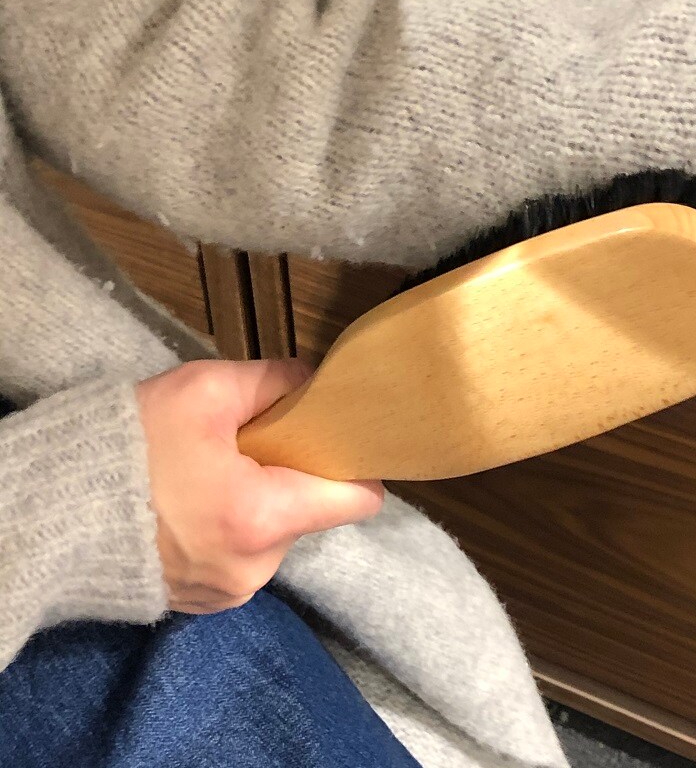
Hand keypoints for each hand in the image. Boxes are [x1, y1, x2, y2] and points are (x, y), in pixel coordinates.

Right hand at [137, 358, 382, 613]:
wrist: (50, 513)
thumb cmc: (129, 447)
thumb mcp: (204, 391)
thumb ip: (275, 381)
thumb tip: (314, 382)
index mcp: (262, 518)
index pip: (356, 500)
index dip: (355, 464)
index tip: (340, 442)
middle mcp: (254, 568)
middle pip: (310, 512)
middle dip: (292, 478)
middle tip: (251, 448)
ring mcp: (227, 592)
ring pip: (275, 534)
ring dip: (260, 504)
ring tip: (213, 475)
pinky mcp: (201, 602)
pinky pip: (242, 558)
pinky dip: (232, 530)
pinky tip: (195, 505)